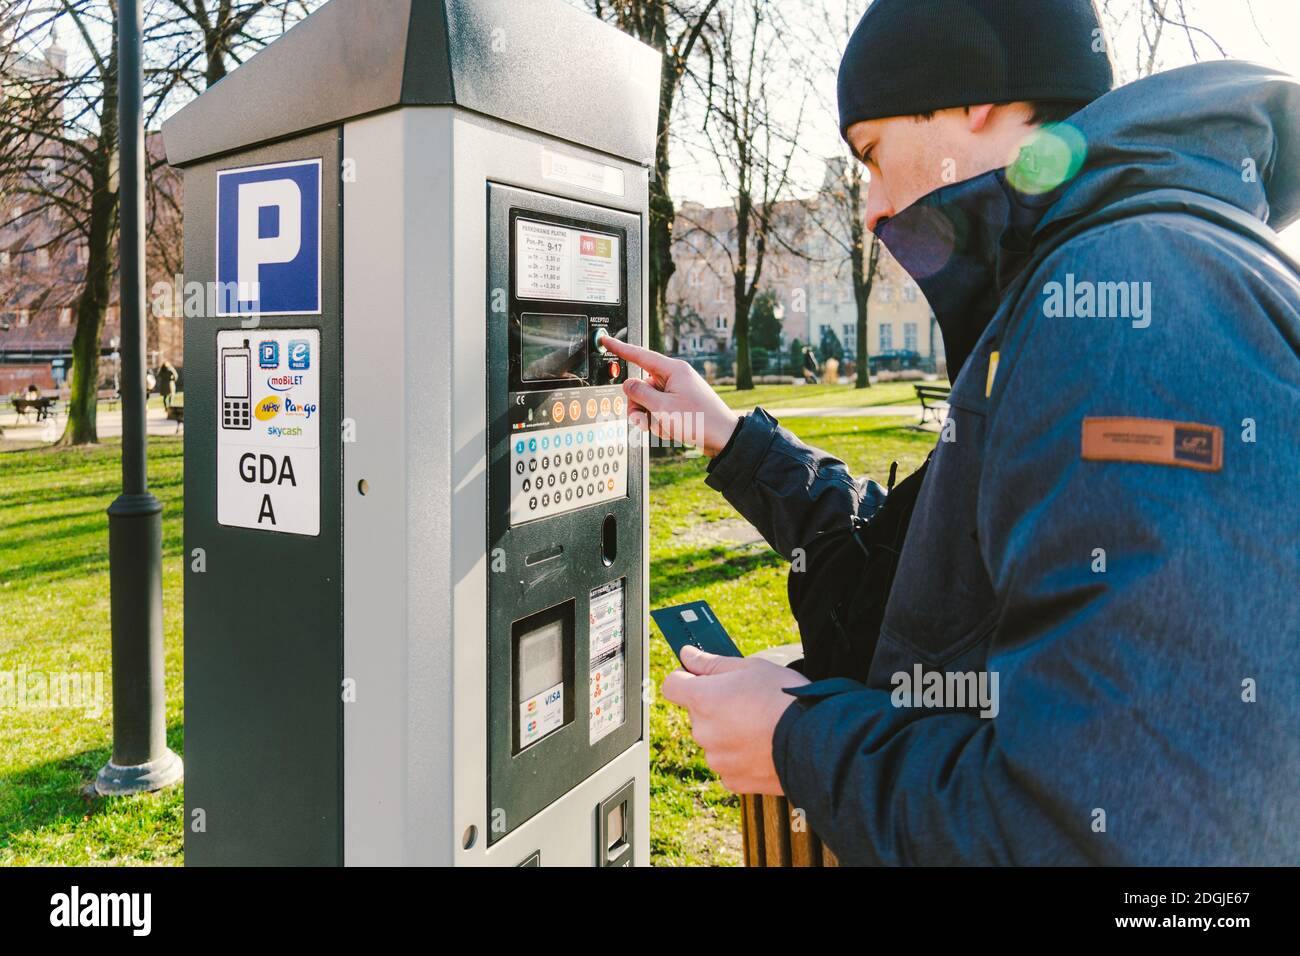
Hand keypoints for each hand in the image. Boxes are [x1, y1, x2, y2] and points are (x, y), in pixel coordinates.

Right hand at [601, 337, 738, 456]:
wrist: (723, 438)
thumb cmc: (699, 420)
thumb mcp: (662, 408)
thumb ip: (639, 393)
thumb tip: (627, 384)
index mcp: (673, 370)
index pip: (640, 355)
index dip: (620, 348)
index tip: (606, 340)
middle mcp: (675, 377)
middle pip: (641, 386)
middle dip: (638, 406)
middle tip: (645, 420)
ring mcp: (677, 391)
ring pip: (648, 401)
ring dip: (650, 417)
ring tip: (664, 427)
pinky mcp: (679, 403)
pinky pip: (659, 410)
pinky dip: (660, 422)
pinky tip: (670, 429)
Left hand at [661, 645, 809, 794]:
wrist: (816, 743)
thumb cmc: (785, 700)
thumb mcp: (751, 667)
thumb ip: (712, 663)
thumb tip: (687, 656)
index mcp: (703, 699)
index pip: (672, 685)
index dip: (684, 678)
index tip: (698, 676)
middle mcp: (703, 731)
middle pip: (698, 714)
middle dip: (716, 707)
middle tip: (747, 701)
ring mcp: (717, 759)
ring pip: (715, 740)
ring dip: (729, 733)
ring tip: (762, 725)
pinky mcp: (733, 780)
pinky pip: (730, 764)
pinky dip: (742, 756)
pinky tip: (764, 746)